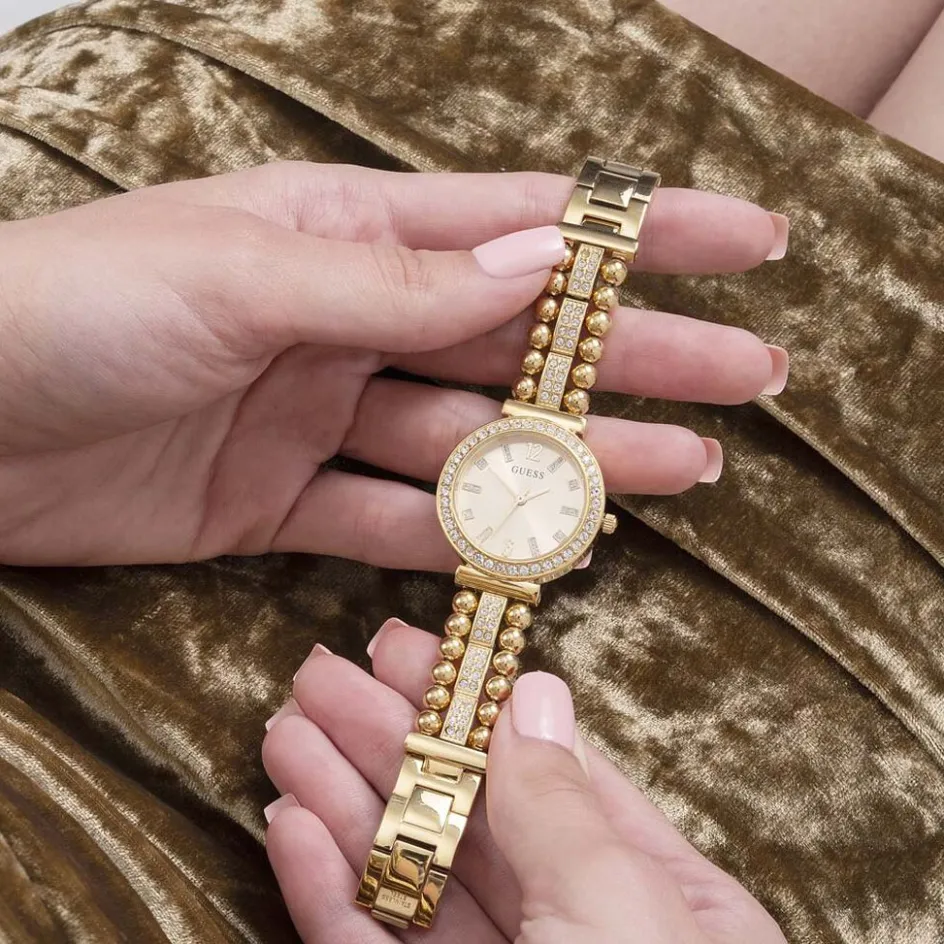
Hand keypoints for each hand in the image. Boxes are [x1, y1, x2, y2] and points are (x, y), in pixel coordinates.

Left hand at [0, 161, 787, 565]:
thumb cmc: (67, 310)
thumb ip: (388, 283)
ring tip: (689, 468)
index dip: (642, 232)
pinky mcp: (279, 505)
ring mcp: (320, 417)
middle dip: (640, 358)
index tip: (746, 240)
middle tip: (749, 376)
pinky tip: (547, 540)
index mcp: (344, 235)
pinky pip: (396, 521)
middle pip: (523, 343)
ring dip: (579, 456)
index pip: (523, 228)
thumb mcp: (238, 277)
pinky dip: (468, 535)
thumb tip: (538, 260)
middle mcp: (346, 321)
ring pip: (476, 441)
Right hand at [262, 620, 787, 942]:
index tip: (406, 647)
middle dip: (390, 738)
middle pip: (468, 811)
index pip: (547, 768)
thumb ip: (567, 809)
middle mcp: (577, 933)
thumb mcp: (623, 920)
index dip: (472, 702)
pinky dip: (329, 889)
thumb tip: (532, 689)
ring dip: (346, 800)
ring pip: (413, 874)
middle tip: (320, 674)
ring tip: (287, 731)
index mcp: (656, 896)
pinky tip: (292, 826)